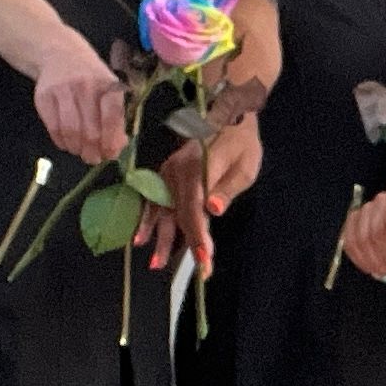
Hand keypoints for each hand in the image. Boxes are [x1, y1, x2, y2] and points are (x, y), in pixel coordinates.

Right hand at [33, 30, 126, 163]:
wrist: (60, 54)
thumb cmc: (92, 78)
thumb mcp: (109, 90)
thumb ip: (115, 118)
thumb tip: (118, 147)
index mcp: (107, 85)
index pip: (112, 116)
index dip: (111, 139)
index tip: (110, 154)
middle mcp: (85, 86)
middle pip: (90, 128)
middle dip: (93, 149)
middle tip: (93, 159)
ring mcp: (62, 90)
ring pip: (70, 129)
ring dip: (76, 148)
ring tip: (80, 152)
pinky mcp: (43, 96)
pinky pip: (52, 126)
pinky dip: (61, 141)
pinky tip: (67, 144)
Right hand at [144, 122, 263, 275]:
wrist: (228, 116)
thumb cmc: (241, 143)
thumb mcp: (244, 166)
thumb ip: (227, 189)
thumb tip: (212, 209)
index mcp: (197, 168)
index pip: (194, 208)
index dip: (198, 235)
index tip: (205, 259)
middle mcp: (175, 171)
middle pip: (178, 214)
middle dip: (185, 244)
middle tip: (196, 269)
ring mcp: (167, 173)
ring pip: (162, 210)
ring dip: (161, 238)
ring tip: (157, 264)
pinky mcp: (164, 175)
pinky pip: (154, 201)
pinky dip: (147, 220)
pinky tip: (140, 238)